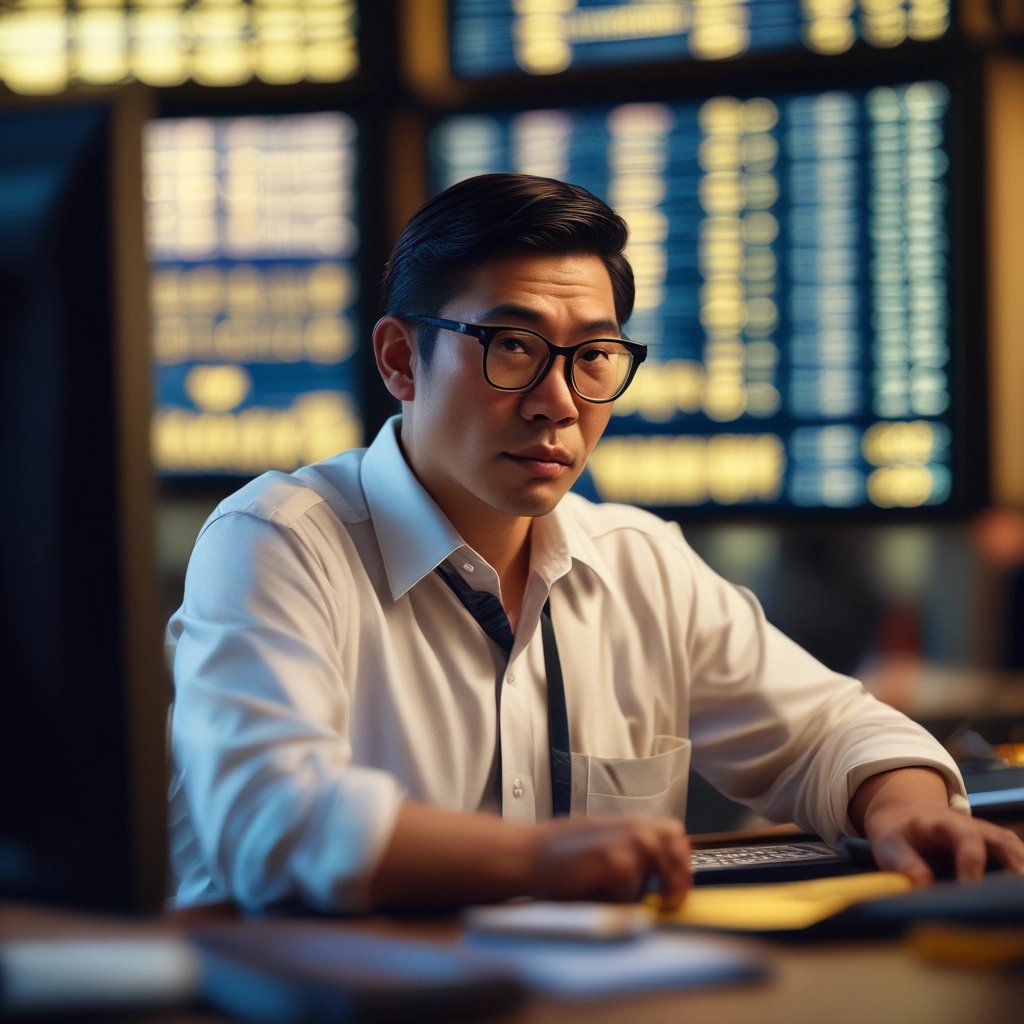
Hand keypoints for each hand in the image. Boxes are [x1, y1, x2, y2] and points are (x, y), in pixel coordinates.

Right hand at [530, 815, 690, 908]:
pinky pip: (632, 889)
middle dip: (676, 875)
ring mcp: (625, 842)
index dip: (681, 859)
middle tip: (668, 900)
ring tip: (619, 895)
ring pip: (657, 869)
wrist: (532, 853)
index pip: (674, 833)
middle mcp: (632, 828)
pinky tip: (596, 892)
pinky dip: (618, 898)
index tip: (677, 884)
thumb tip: (663, 873)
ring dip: (644, 887)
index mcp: (631, 823)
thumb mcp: (604, 840)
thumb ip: (631, 848)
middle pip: (674, 846)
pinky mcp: (614, 861)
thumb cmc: (565, 853)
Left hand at [850, 767, 1023, 884]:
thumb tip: (923, 885)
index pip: (965, 837)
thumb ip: (904, 863)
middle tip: (1014, 896)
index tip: (971, 888)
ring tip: (1018, 900)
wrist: (902, 816)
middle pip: (1001, 840)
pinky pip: (1015, 856)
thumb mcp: (889, 844)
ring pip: (1012, 848)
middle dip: (1013, 865)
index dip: (972, 862)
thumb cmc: (896, 835)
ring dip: (1019, 869)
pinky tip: (1015, 895)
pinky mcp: (993, 847)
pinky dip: (1017, 871)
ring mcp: (984, 834)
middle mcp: (969, 825)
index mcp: (941, 823)